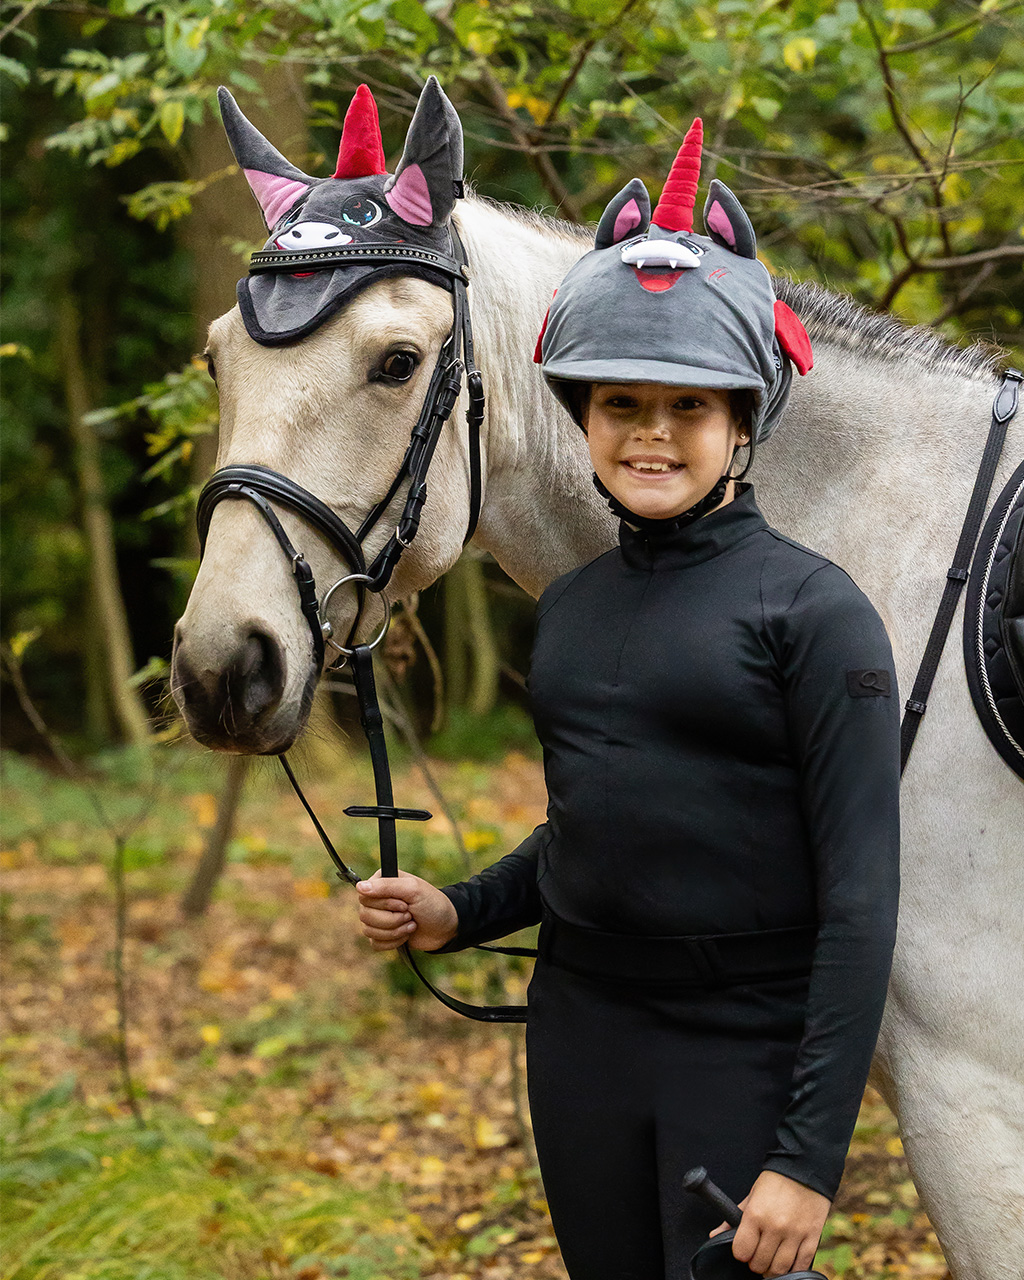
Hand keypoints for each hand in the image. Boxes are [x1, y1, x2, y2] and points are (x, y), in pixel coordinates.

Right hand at [355, 870, 458, 952]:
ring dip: (394, 931)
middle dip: (392, 919)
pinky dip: (392, 942)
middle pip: (364, 915)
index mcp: (381, 882)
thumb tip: (359, 887)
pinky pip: (374, 944)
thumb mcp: (413, 890)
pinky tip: (406, 935)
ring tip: (411, 924)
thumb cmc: (432, 904)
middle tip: (410, 914)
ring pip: (368, 930)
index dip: (384, 904)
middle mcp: (376, 899)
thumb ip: (387, 886)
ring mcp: (378, 918)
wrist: (446, 927)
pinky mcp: (381, 935)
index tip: (404, 904)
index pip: (364, 895)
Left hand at [708, 1170, 829, 1276]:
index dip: (741, 1253)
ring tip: (771, 1260)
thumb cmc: (775, 1182)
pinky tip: (788, 1262)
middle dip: (756, 1262)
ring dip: (772, 1269)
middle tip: (758, 1254)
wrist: (805, 1168)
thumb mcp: (751, 1196)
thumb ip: (733, 1219)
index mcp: (756, 1214)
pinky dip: (793, 1270)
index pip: (742, 1251)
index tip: (744, 1249)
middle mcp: (774, 1226)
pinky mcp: (812, 1237)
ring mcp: (795, 1234)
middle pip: (760, 1264)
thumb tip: (715, 1235)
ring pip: (779, 1269)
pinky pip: (801, 1266)